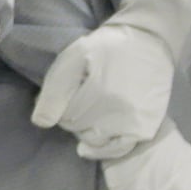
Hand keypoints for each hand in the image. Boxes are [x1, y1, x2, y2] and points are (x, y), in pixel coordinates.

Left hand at [32, 20, 177, 159]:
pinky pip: (119, 149)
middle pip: (78, 128)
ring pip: (95, 139)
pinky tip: (92, 146)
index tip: (67, 91)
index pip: (64, 116)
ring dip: (87, 129)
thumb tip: (41, 123)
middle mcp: (119, 111)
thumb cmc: (107, 47)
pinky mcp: (147, 126)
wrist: (149, 40)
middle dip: (72, 116)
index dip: (60, 104)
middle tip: (81, 97)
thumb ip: (55, 90)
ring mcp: (135, 121)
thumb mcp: (74, 58)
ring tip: (92, 110)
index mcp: (100, 92)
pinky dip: (104, 149)